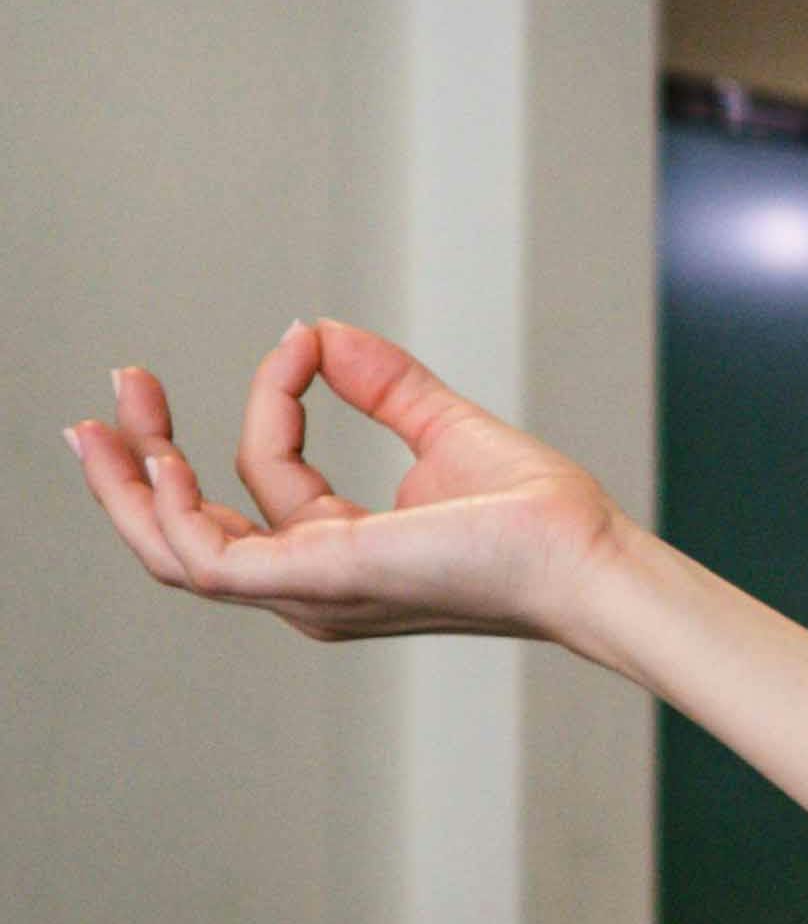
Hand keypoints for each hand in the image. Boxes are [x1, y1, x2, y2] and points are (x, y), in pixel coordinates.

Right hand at [64, 320, 632, 648]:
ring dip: (131, 482)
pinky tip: (159, 457)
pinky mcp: (315, 582)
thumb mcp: (446, 429)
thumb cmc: (539, 518)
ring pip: (177, 549)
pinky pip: (208, 557)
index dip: (276, 397)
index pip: (268, 472)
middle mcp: (309, 584)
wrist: (586, 555)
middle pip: (189, 527)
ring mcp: (306, 591)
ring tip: (106, 415)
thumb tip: (320, 332)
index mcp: (338, 552)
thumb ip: (385, 384)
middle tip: (118, 388)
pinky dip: (173, 508)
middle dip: (138, 461)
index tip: (302, 341)